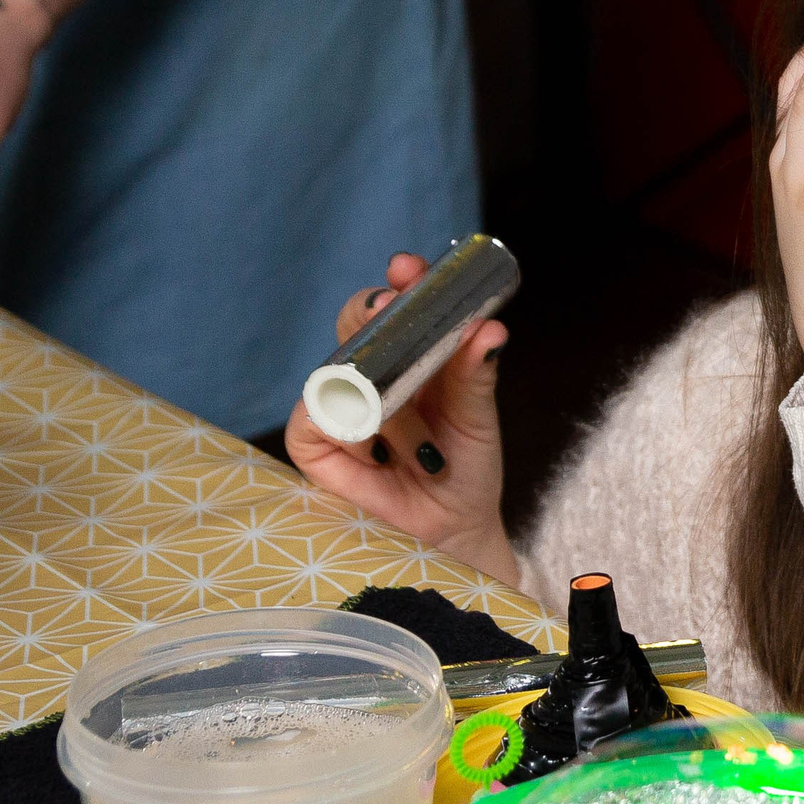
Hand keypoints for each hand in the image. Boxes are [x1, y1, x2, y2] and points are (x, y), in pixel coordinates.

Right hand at [284, 251, 522, 585]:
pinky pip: (318, 418)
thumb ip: (476, 375)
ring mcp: (341, 404)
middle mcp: (372, 371)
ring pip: (343, 371)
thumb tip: (489, 332)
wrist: (454, 534)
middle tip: (395, 304)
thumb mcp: (477, 420)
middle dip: (374, 310)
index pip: (397, 305)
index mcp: (411, 354)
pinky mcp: (315, 443)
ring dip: (386, 400)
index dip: (402, 282)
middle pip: (356, 321)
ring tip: (425, 443)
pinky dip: (353, 431)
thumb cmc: (464, 470)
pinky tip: (383, 454)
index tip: (410, 268)